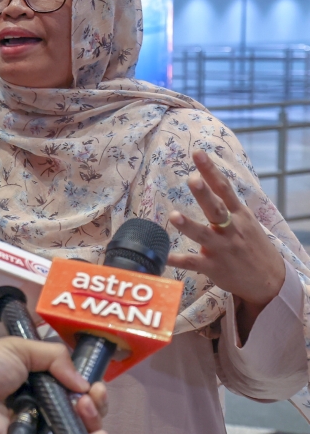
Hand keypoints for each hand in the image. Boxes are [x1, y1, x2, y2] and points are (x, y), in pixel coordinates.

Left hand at [0, 338, 107, 433]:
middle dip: (92, 400)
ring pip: (76, 426)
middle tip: (90, 396)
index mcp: (32, 376)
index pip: (69, 380)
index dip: (84, 381)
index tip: (93, 381)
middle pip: (77, 404)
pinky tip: (94, 433)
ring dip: (90, 417)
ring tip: (83, 408)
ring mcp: (37, 425)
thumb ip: (55, 357)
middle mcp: (37, 401)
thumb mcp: (17, 348)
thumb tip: (82, 381)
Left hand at [167, 150, 284, 320]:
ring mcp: (222, 248)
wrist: (270, 280)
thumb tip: (206, 178)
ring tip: (174, 215)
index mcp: (239, 214)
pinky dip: (178, 260)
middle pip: (216, 209)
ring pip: (204, 235)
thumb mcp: (246, 220)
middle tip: (192, 179)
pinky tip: (164, 256)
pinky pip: (193, 263)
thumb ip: (226, 203)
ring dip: (189, 225)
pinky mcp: (214, 267)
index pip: (224, 188)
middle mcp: (231, 229)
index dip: (211, 170)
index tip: (197, 153)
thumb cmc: (252, 244)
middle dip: (204, 195)